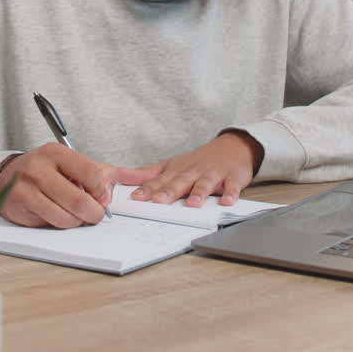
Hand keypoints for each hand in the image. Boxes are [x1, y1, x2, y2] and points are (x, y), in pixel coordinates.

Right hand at [0, 143, 116, 227]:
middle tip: (95, 214)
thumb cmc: (46, 171)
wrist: (7, 177)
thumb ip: (100, 172)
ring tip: (76, 214)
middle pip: (79, 200)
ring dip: (77, 222)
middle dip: (94, 213)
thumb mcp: (71, 163)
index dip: (101, 190)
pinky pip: (51, 224)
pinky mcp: (20, 207)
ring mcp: (27, 189)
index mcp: (56, 153)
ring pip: (66, 217)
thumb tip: (129, 183)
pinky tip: (58, 215)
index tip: (102, 196)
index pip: (90, 172)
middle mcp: (39, 169)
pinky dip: (61, 224)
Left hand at [118, 131, 263, 207]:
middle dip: (169, 192)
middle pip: (180, 182)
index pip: (160, 181)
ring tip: (193, 204)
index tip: (136, 198)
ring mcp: (213, 174)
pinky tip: (227, 201)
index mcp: (177, 171)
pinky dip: (230, 194)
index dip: (148, 189)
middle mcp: (193, 172)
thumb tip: (120, 177)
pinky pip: (232, 187)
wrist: (231, 148)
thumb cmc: (197, 162)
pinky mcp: (232, 178)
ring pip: (205, 184)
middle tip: (159, 201)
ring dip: (199, 193)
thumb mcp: (170, 165)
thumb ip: (147, 175)